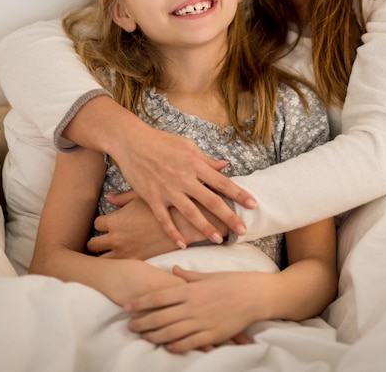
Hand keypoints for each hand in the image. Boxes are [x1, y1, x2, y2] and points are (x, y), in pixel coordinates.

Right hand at [65, 96, 255, 248]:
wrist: (131, 142)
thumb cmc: (161, 141)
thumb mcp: (187, 146)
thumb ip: (206, 160)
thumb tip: (225, 166)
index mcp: (195, 164)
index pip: (222, 182)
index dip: (239, 194)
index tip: (253, 205)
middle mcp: (184, 178)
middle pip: (211, 201)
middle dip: (228, 216)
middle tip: (243, 230)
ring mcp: (168, 189)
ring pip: (191, 213)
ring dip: (205, 228)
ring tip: (218, 240)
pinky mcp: (152, 197)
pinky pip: (164, 219)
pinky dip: (173, 233)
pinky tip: (182, 245)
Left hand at [87, 192, 175, 257]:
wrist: (183, 223)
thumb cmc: (162, 207)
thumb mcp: (140, 197)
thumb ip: (121, 199)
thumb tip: (107, 197)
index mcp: (115, 220)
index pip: (96, 224)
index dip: (103, 223)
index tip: (109, 223)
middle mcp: (116, 238)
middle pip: (93, 244)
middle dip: (97, 241)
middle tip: (104, 240)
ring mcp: (126, 252)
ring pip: (102, 260)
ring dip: (105, 255)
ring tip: (111, 252)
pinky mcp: (137, 262)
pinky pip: (118, 268)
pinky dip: (119, 264)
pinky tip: (125, 258)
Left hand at [124, 266, 263, 352]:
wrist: (256, 295)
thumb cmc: (234, 282)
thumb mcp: (210, 275)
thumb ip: (189, 276)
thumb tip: (173, 269)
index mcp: (191, 289)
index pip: (160, 296)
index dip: (141, 302)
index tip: (127, 305)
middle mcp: (193, 306)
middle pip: (161, 316)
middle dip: (143, 321)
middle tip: (129, 325)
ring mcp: (202, 321)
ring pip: (172, 331)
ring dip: (155, 335)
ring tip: (143, 337)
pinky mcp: (212, 334)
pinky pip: (190, 343)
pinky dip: (176, 346)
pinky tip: (167, 348)